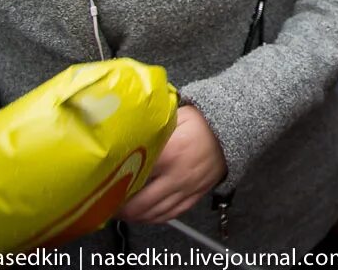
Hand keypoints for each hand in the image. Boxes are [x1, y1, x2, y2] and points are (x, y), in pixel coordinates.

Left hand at [118, 105, 226, 223]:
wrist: (234, 128)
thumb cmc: (201, 121)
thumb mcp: (174, 118)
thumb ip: (151, 130)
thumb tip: (126, 136)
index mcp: (169, 154)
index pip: (133, 176)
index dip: (115, 183)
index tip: (103, 183)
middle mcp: (177, 176)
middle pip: (140, 203)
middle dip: (121, 208)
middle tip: (107, 203)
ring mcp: (187, 188)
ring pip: (154, 213)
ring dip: (135, 216)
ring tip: (122, 211)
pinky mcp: (196, 195)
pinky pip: (172, 214)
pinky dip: (155, 218)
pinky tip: (145, 215)